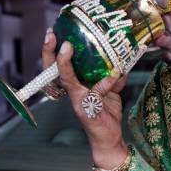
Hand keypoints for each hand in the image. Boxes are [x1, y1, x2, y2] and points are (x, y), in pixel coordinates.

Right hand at [42, 28, 127, 168]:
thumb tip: (121, 64)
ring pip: (67, 80)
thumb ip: (112, 78)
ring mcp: (77, 101)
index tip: (52, 32)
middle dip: (49, 53)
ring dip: (65, 64)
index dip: (52, 50)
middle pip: (52, 71)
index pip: (57, 66)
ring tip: (68, 47)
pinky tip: (116, 72)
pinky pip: (96, 91)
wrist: (110, 138)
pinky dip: (107, 82)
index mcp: (75, 86)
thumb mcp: (111, 91)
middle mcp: (72, 92)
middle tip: (52, 35)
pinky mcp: (87, 110)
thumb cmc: (106, 114)